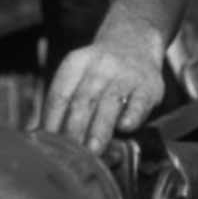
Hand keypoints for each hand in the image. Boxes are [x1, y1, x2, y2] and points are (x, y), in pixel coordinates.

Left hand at [42, 26, 165, 153]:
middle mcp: (100, 66)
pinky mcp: (149, 85)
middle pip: (83, 100)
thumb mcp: (79, 74)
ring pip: (110, 102)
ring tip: (93, 151)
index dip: (52, 122)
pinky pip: (140, 101)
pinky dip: (132, 114)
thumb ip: (66, 103)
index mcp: (76, 63)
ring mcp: (126, 74)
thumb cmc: (101, 71)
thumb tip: (47, 140)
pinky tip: (125, 127)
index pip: (60, 95)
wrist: (135, 41)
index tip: (49, 146)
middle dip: (75, 130)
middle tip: (70, 157)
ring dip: (99, 129)